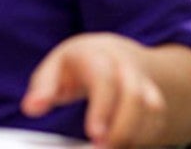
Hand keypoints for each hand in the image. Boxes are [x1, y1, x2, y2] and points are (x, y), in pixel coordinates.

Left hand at [21, 33, 166, 147]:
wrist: (113, 50)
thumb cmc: (79, 63)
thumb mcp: (56, 66)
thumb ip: (43, 86)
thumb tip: (34, 107)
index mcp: (99, 56)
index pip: (105, 80)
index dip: (103, 108)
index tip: (95, 135)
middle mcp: (126, 67)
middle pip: (135, 95)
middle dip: (122, 128)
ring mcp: (143, 81)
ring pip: (152, 107)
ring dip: (136, 133)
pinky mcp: (152, 96)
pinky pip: (157, 117)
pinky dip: (146, 135)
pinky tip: (127, 145)